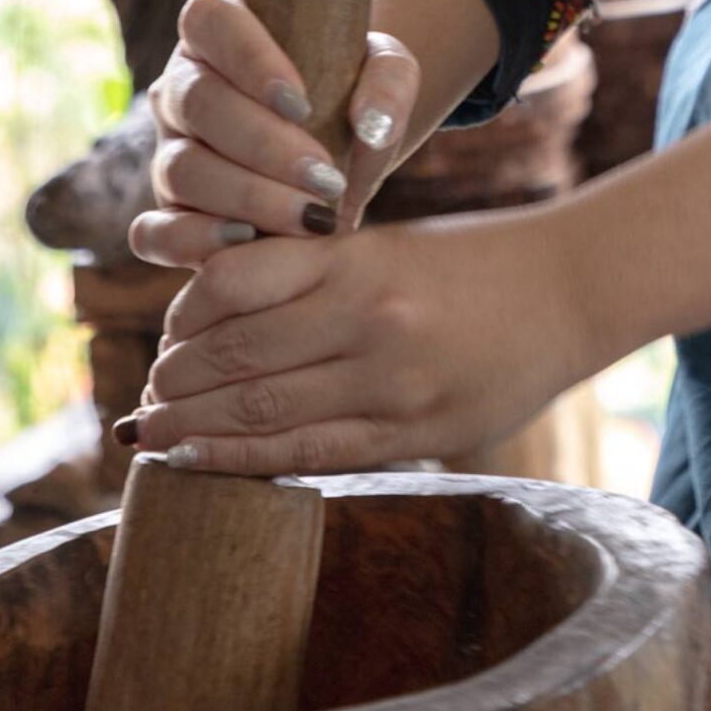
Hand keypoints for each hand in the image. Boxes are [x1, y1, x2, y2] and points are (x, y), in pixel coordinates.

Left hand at [124, 204, 595, 474]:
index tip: (167, 333)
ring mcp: (392, 383)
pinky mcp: (414, 434)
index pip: (236, 283)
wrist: (568, 291)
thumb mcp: (387, 246)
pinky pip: (311, 455)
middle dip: (177, 382)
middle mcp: (368, 318)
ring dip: (196, 429)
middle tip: (143, 397)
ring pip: (264, 412)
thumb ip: (312, 278)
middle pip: (239, 355)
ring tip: (154, 436)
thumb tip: (216, 321)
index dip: (186, 314)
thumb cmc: (469, 262)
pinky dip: (243, 463)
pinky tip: (202, 463)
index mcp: (357, 257)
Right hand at [131, 0, 423, 262]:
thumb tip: (373, 125)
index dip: (249, 58)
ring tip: (310, 218)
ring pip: (180, 168)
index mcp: (221, 30)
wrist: (343, 156)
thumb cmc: (356, 96)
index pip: (210, 18)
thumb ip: (391, 81)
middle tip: (326, 178)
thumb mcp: (388, 72)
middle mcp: (183, 86)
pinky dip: (194, 240)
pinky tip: (249, 242)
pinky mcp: (170, 213)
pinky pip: (154, 231)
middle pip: (197, 102)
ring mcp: (171, 150)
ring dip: (247, 197)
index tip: (302, 102)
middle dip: (263, 145)